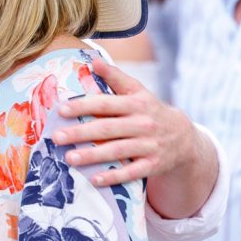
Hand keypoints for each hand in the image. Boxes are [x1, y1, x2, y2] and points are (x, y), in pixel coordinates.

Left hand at [51, 58, 194, 186]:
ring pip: (117, 150)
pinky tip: (94, 179)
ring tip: (69, 158)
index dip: (83, 106)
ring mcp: (149, 145)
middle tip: (57, 137)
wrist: (184, 137)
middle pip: (108, 128)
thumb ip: (115, 77)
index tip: (61, 110)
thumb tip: (94, 61)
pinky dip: (114, 176)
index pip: (106, 103)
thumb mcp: (138, 91)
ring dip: (92, 155)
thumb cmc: (150, 111)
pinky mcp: (153, 165)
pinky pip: (131, 172)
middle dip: (81, 133)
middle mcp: (143, 123)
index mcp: (136, 103)